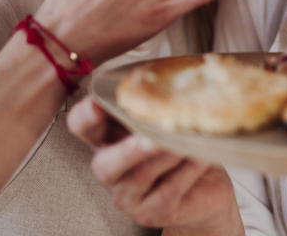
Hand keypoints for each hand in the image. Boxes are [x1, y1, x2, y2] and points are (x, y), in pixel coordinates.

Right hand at [68, 99, 242, 233]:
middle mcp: (112, 170)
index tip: (97, 103)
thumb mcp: (166, 122)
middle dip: (128, 150)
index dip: (85, 116)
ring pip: (140, 176)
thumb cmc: (181, 148)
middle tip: (151, 138)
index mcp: (108, 139)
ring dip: (166, 156)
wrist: (205, 190)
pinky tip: (201, 158)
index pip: (82, 127)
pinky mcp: (152, 212)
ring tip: (186, 142)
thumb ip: (160, 103)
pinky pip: (168, 191)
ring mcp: (128, 195)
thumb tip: (179, 73)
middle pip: (105, 164)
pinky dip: (187, 172)